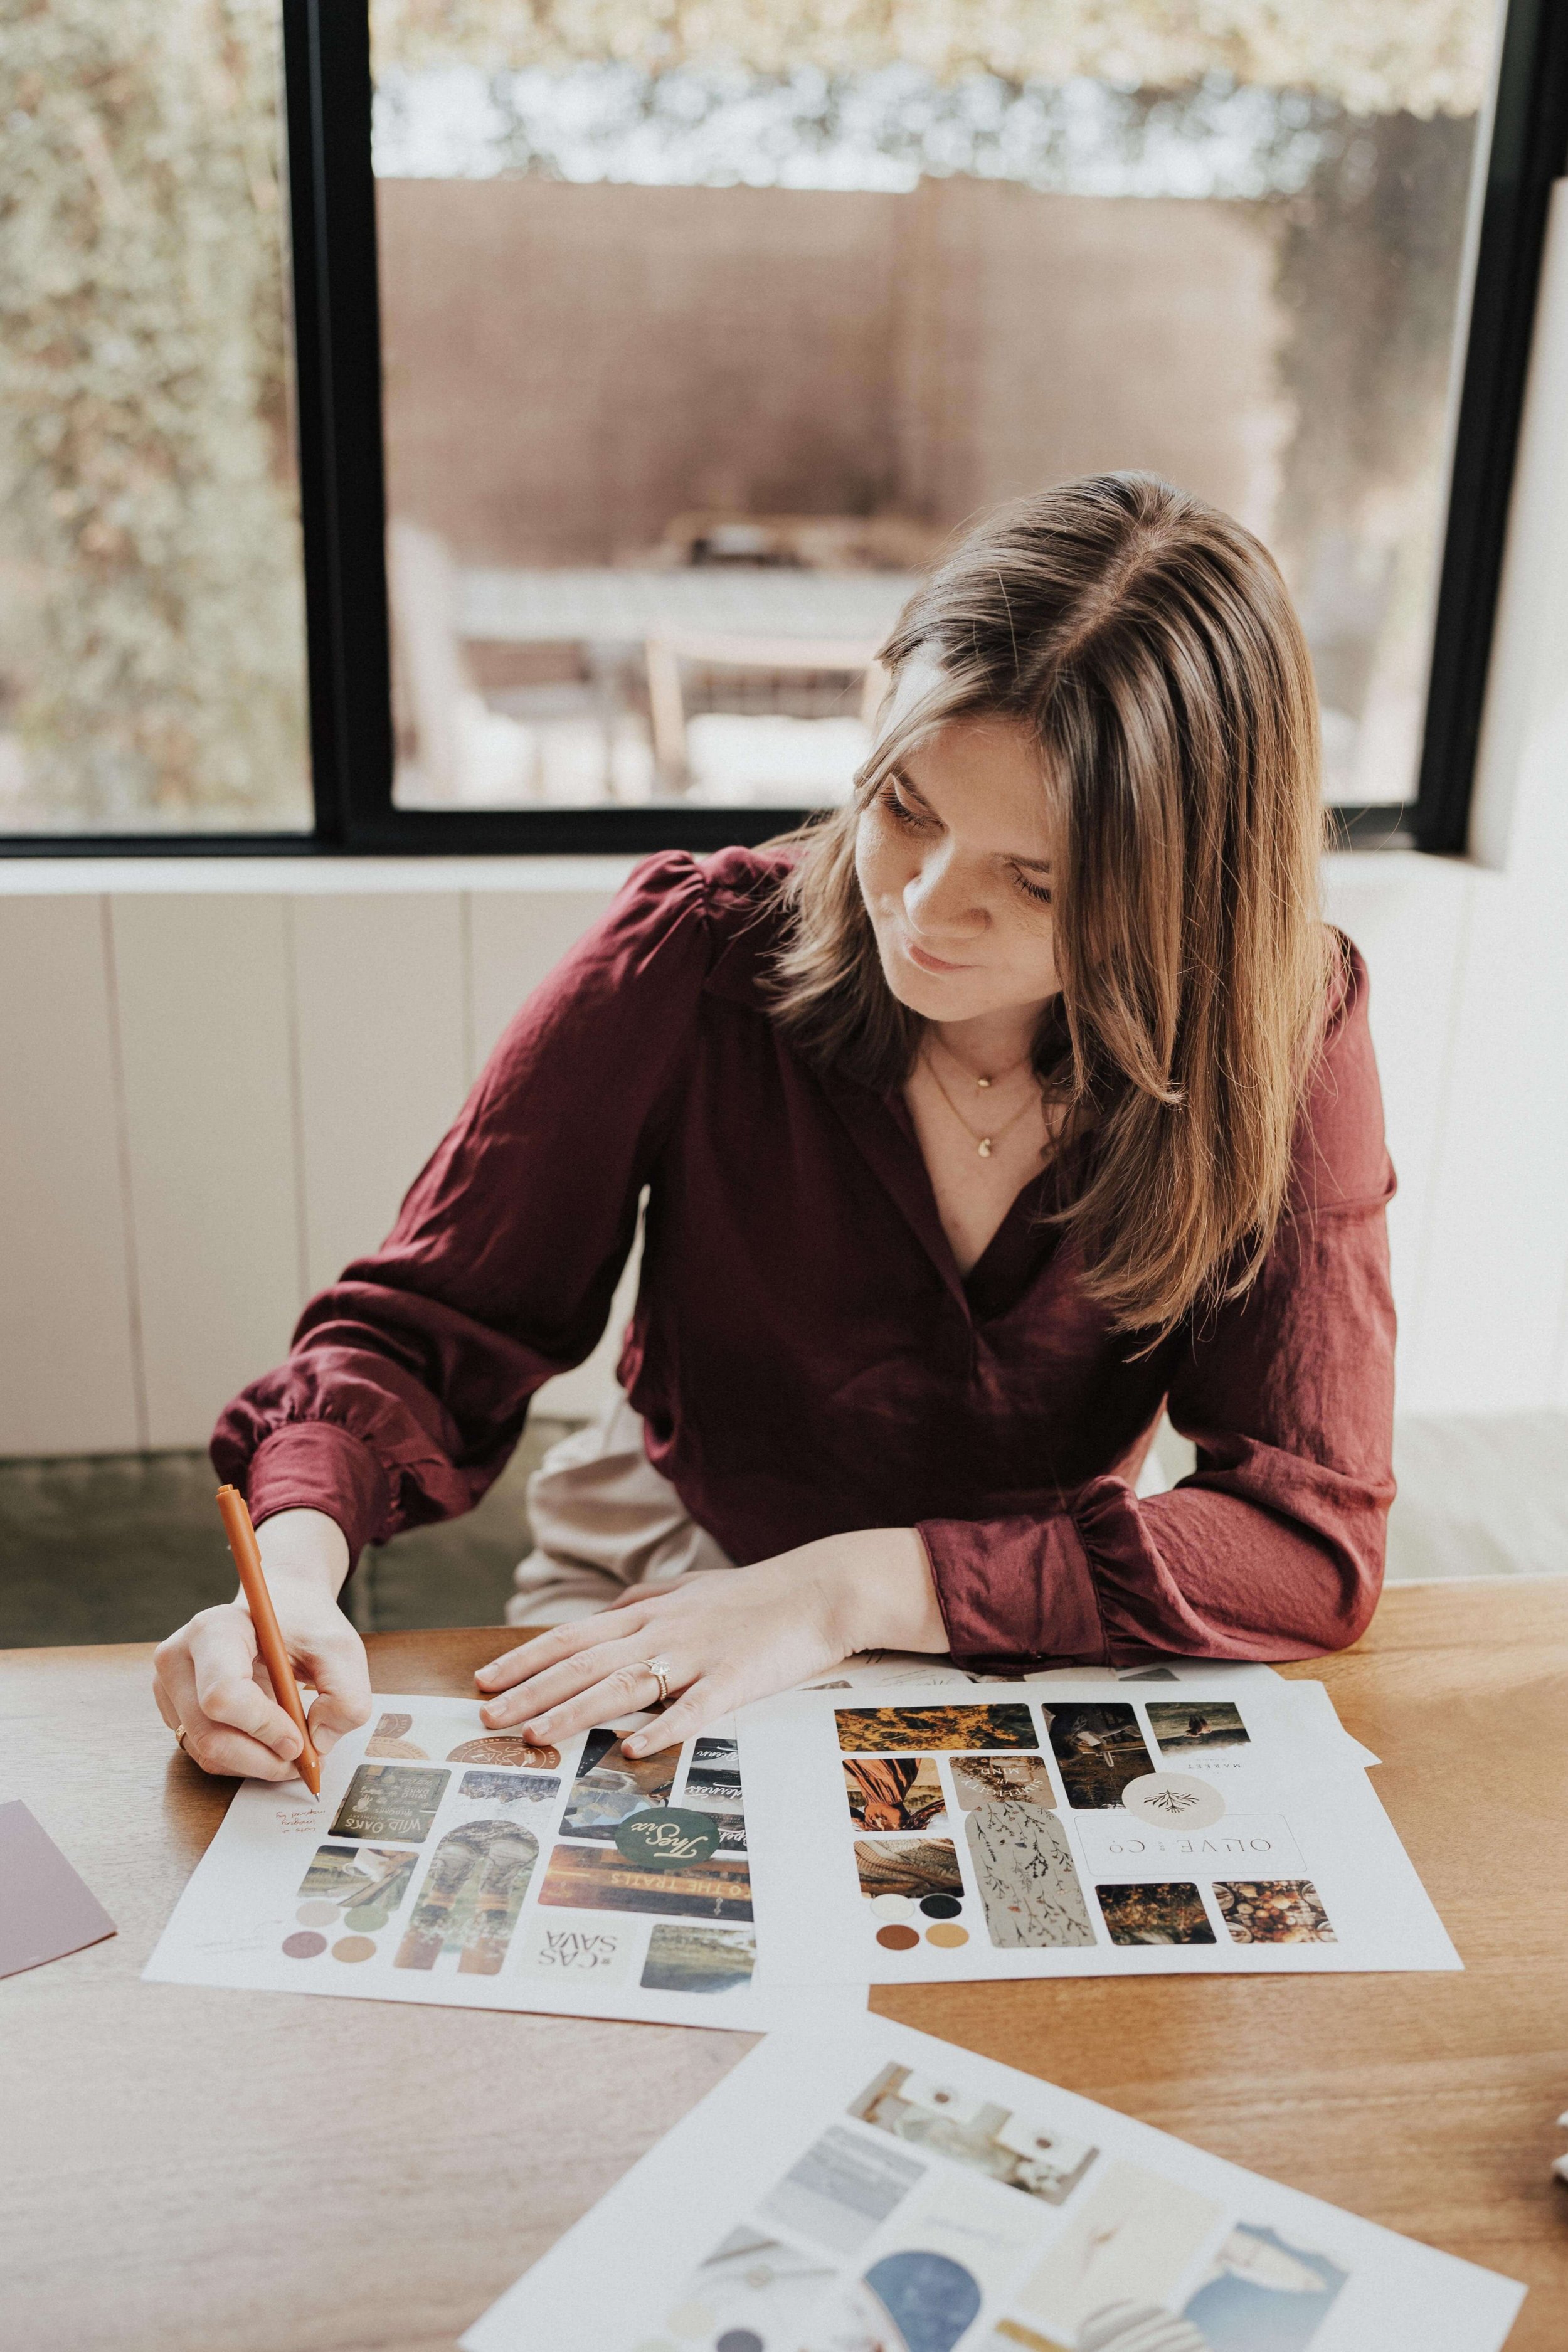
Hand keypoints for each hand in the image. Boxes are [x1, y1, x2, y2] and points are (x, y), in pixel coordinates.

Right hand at [152, 1508, 369, 1780]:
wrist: (281, 1610)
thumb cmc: (305, 1624)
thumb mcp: (341, 1649)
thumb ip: (345, 1695)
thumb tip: (319, 1742)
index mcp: (213, 1629)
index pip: (223, 1695)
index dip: (263, 1727)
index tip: (300, 1739)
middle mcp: (178, 1658)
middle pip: (210, 1735)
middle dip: (265, 1759)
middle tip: (306, 1759)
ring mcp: (170, 1688)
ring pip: (207, 1753)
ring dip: (258, 1764)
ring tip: (294, 1748)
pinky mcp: (175, 1712)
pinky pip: (206, 1755)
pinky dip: (244, 1761)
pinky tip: (270, 1741)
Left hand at [474, 1527, 944, 1757]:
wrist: (821, 1588)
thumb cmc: (756, 1595)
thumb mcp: (692, 1589)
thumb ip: (649, 1599)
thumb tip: (614, 1606)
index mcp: (650, 1613)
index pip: (574, 1636)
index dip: (527, 1659)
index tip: (486, 1679)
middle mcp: (663, 1632)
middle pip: (585, 1663)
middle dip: (531, 1691)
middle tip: (486, 1716)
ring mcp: (698, 1656)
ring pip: (625, 1686)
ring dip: (576, 1712)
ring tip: (535, 1736)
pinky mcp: (735, 1680)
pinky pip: (694, 1709)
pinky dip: (662, 1728)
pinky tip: (632, 1749)